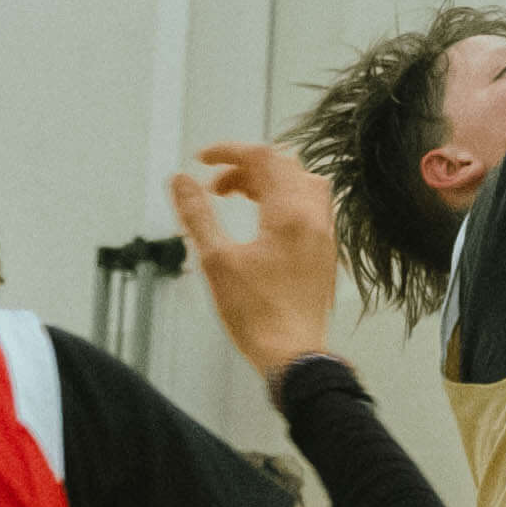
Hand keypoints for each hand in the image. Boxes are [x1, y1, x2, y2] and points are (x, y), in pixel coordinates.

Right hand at [179, 135, 343, 373]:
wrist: (294, 355)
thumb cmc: (257, 314)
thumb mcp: (216, 260)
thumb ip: (198, 215)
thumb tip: (180, 180)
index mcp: (290, 213)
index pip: (263, 157)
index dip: (228, 151)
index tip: (201, 159)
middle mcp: (315, 217)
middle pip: (284, 166)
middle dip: (245, 166)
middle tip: (214, 186)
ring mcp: (325, 234)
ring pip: (302, 183)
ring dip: (269, 180)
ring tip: (238, 197)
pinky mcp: (325, 252)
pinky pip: (311, 206)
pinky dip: (285, 199)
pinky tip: (263, 220)